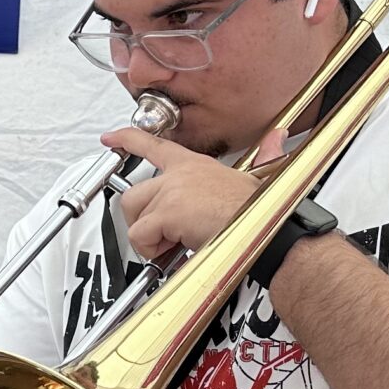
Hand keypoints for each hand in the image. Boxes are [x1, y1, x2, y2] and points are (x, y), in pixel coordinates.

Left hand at [104, 126, 284, 264]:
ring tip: (174, 243)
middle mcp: (180, 174)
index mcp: (195, 165)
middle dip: (139, 218)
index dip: (128, 139)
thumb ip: (262, 155)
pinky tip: (175, 250)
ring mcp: (172, 191)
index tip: (111, 138)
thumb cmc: (261, 212)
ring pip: (134, 215)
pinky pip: (140, 235)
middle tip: (163, 234)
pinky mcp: (168, 211)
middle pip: (133, 192)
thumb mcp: (256, 178)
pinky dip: (152, 250)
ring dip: (147, 236)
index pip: (154, 145)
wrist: (268, 230)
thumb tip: (277, 138)